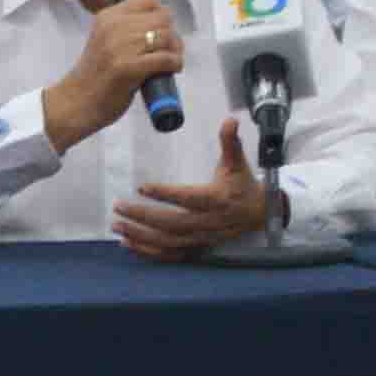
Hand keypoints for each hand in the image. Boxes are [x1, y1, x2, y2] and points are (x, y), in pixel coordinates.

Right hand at [43, 0, 190, 151]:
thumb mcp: (105, 40)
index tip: (160, 32)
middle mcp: (113, 27)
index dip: (161, 14)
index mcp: (107, 17)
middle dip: (172, 34)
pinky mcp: (128, 68)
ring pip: (167, 36)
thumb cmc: (95, 76)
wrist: (75, 103)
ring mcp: (120, 47)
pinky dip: (175, 64)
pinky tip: (171, 70)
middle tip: (170, 50)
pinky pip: (166, 58)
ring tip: (171, 62)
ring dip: (176, 50)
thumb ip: (126, 29)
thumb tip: (164, 26)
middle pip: (162, 18)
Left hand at [111, 117, 273, 263]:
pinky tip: (128, 243)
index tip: (142, 187)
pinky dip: (148, 252)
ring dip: (140, 236)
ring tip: (117, 226)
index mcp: (217, 199)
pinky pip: (169, 254)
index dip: (165, 194)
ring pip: (167, 242)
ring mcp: (201, 237)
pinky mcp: (196, 247)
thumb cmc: (243, 185)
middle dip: (142, 216)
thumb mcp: (238, 162)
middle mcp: (208, 222)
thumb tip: (231, 120)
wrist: (259, 213)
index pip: (187, 198)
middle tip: (119, 207)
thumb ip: (230, 142)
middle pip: (171, 223)